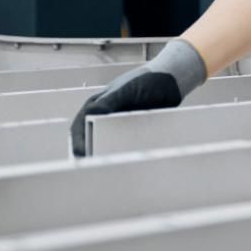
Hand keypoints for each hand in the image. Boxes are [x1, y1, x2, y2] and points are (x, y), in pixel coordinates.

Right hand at [69, 39, 208, 155]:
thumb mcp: (127, 90)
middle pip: (91, 138)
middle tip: (93, 168)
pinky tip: (129, 162)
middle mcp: (105, 115)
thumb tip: (89, 113)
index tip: (81, 155)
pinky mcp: (134, 130)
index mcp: (97, 104)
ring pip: (107, 143)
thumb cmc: (147, 80)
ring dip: (107, 155)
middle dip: (90, 152)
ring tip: (110, 169)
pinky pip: (126, 144)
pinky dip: (124, 153)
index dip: (78, 141)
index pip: (80, 125)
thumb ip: (109, 102)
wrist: (172, 82)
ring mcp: (119, 123)